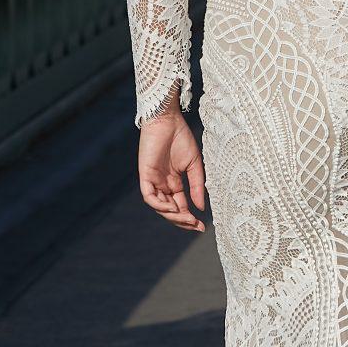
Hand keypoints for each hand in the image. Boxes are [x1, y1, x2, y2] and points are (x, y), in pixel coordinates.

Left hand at [138, 108, 205, 231]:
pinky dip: (160, 205)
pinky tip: (172, 208)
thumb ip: (197, 186)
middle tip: (195, 225)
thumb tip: (201, 208)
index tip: (202, 226)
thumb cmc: (181, 138)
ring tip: (186, 219)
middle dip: (182, 220)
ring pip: (159, 206)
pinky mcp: (145, 175)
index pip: (180, 206)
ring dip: (172, 216)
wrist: (168, 120)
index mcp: (174, 182)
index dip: (189, 217)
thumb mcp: (194, 165)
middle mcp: (162, 184)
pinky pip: (150, 196)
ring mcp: (153, 180)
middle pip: (170, 210)